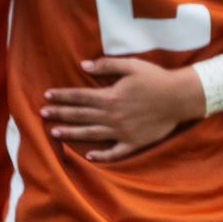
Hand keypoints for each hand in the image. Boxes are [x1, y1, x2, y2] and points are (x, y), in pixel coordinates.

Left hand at [42, 57, 205, 160]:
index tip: (46, 96)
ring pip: (91, 134)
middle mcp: (113, 116)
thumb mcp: (131, 66)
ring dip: (71, 134)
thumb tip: (84, 65)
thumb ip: (107, 65)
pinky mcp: (134, 143)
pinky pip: (114, 152)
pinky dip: (101, 155)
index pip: (79, 97)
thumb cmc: (156, 78)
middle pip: (80, 116)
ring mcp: (122, 132)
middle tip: (42, 114)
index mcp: (110, 96)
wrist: (180, 98)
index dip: (62, 97)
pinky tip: (88, 156)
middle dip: (60, 115)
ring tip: (54, 133)